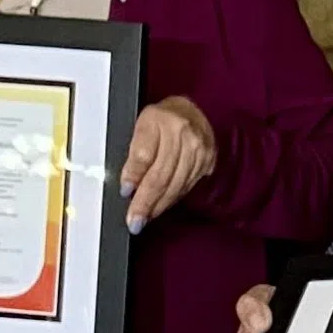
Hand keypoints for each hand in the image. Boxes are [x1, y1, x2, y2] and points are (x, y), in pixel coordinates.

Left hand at [120, 95, 216, 229]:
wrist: (189, 111)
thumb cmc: (159, 120)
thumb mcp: (139, 127)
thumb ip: (134, 153)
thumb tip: (128, 186)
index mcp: (157, 119)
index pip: (144, 154)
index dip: (133, 176)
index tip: (125, 192)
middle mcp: (180, 132)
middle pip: (160, 175)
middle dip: (145, 202)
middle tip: (134, 221)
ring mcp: (198, 147)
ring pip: (175, 184)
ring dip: (159, 205)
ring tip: (145, 218)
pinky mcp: (207, 160)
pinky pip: (187, 186)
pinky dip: (172, 199)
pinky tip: (162, 206)